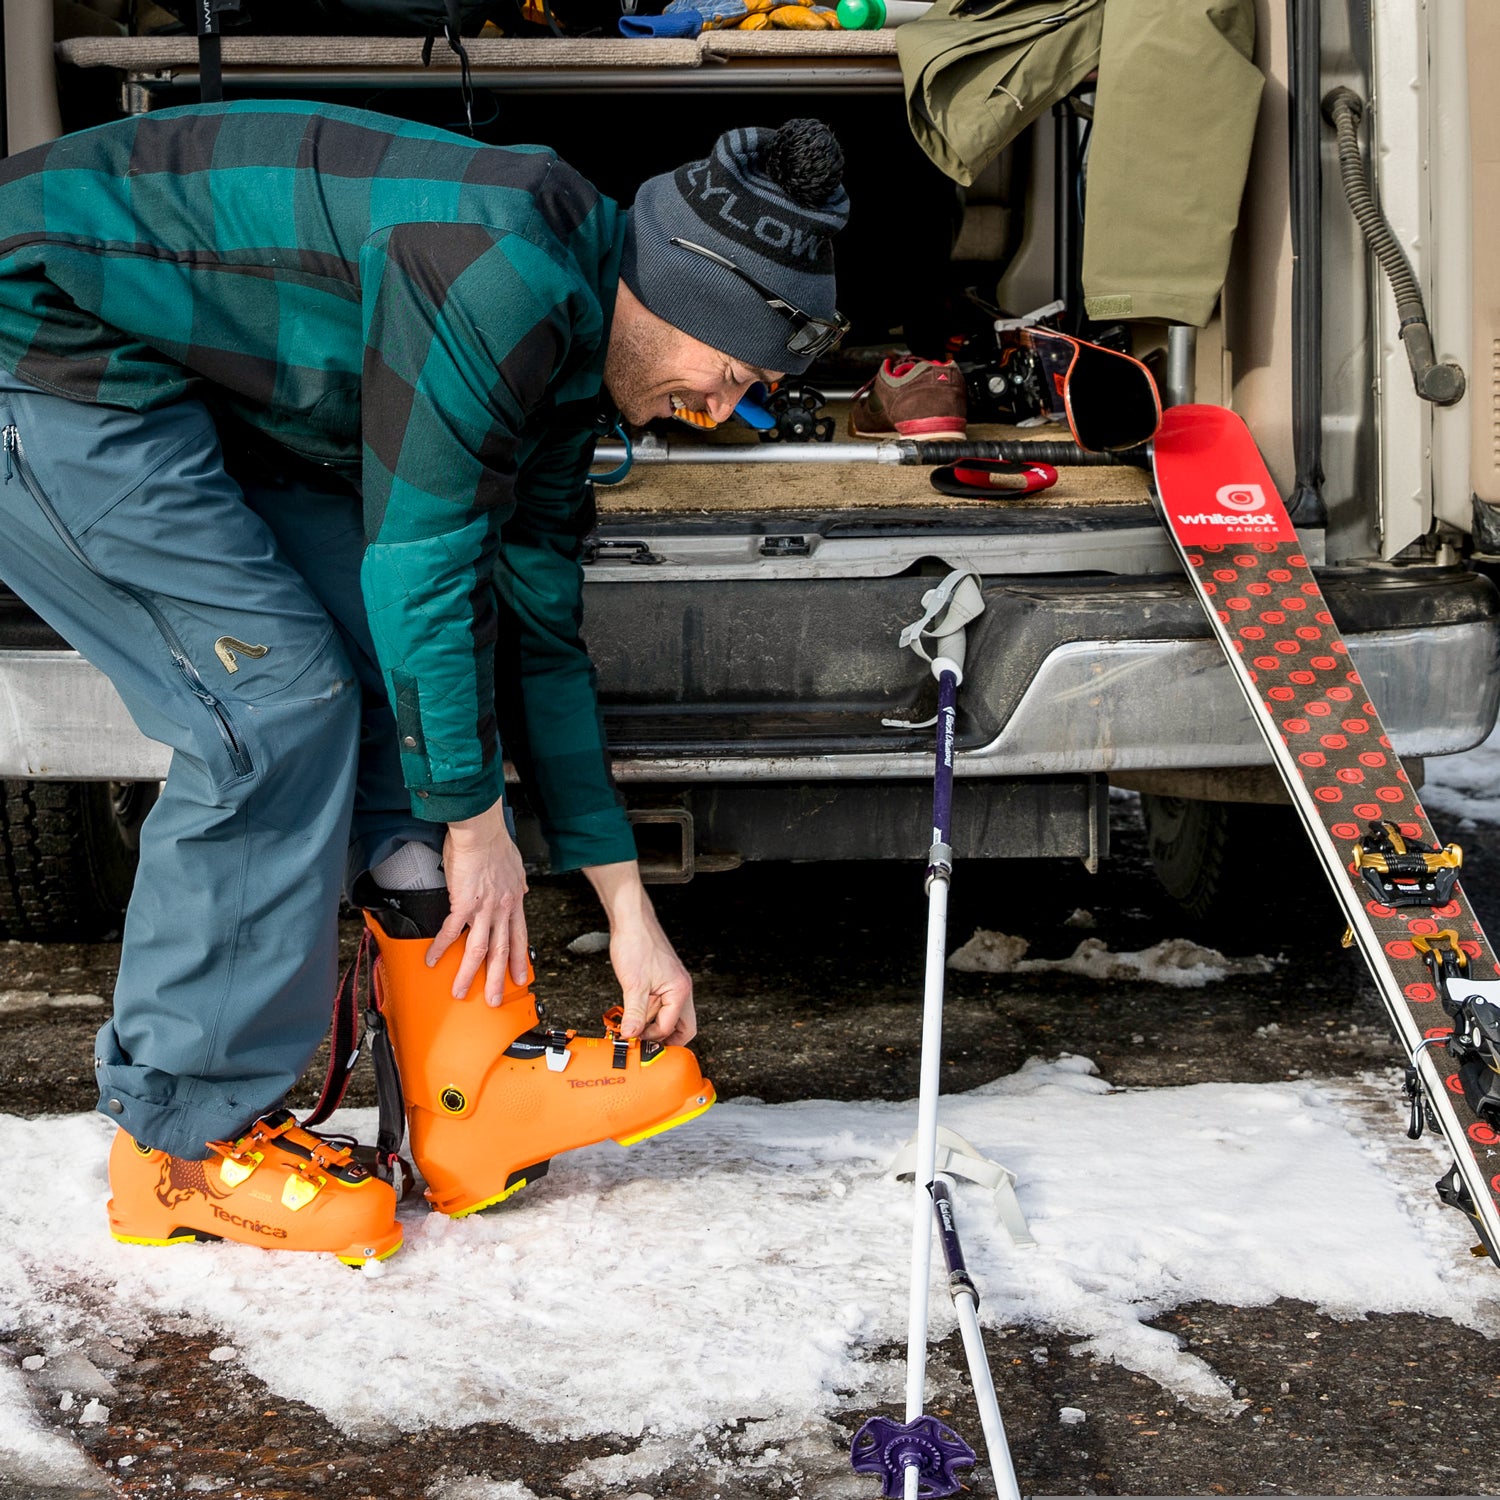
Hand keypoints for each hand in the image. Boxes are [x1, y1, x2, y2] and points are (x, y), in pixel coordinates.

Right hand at [427, 799, 529, 1003]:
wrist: (482, 832)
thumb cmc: (495, 843)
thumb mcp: (515, 867)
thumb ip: (516, 884)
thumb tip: (521, 889)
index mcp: (514, 901)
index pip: (519, 937)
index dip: (520, 959)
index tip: (521, 977)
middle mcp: (502, 909)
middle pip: (501, 952)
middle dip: (498, 979)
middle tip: (495, 999)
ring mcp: (483, 909)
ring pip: (478, 950)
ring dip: (469, 974)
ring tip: (460, 991)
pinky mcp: (463, 904)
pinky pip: (450, 932)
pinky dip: (440, 947)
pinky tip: (432, 960)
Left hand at [583, 860, 695, 1044]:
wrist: (631, 920)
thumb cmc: (636, 943)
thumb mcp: (633, 984)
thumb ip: (634, 1013)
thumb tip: (631, 1035)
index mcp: (680, 991)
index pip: (670, 1027)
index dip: (651, 1037)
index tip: (634, 1039)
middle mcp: (681, 989)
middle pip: (683, 1026)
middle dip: (665, 1038)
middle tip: (646, 1045)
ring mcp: (673, 984)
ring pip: (672, 1015)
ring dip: (654, 1024)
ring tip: (635, 1025)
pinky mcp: (663, 980)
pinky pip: (662, 1003)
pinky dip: (649, 1011)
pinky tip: (634, 1010)